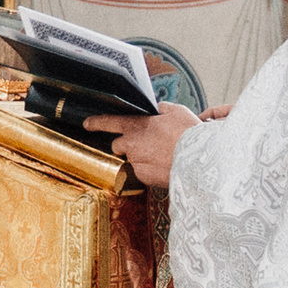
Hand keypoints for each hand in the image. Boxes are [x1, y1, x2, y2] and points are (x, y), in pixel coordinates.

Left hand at [84, 104, 199, 188]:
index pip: (109, 122)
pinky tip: (165, 164)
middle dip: (127, 144)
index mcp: (136, 126)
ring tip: (162, 154)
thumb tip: (156, 111)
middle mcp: (132, 146)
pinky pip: (143, 172)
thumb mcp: (176, 111)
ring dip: (142, 156)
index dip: (96, 122)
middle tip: (145, 142)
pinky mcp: (145, 178)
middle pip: (118, 145)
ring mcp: (137, 163)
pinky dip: (151, 169)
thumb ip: (160, 109)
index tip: (87, 123)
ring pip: (133, 159)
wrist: (200, 161)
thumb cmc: (189, 134)